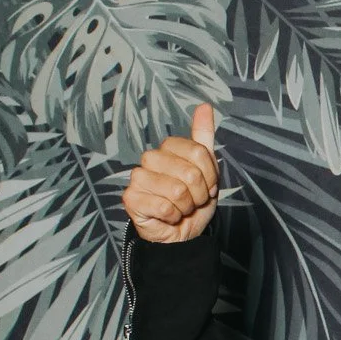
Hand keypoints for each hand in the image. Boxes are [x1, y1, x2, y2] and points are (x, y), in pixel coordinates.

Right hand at [122, 105, 220, 242]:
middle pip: (190, 172)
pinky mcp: (131, 198)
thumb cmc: (191, 201)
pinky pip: (165, 207)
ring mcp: (137, 178)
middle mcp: (149, 159)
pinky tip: (168, 217)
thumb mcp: (205, 169)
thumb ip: (203, 137)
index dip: (210, 175)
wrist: (180, 233)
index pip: (199, 152)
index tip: (206, 186)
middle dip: (199, 193)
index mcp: (167, 148)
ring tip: (180, 208)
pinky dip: (173, 217)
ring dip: (186, 206)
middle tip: (193, 200)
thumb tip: (204, 106)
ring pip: (177, 191)